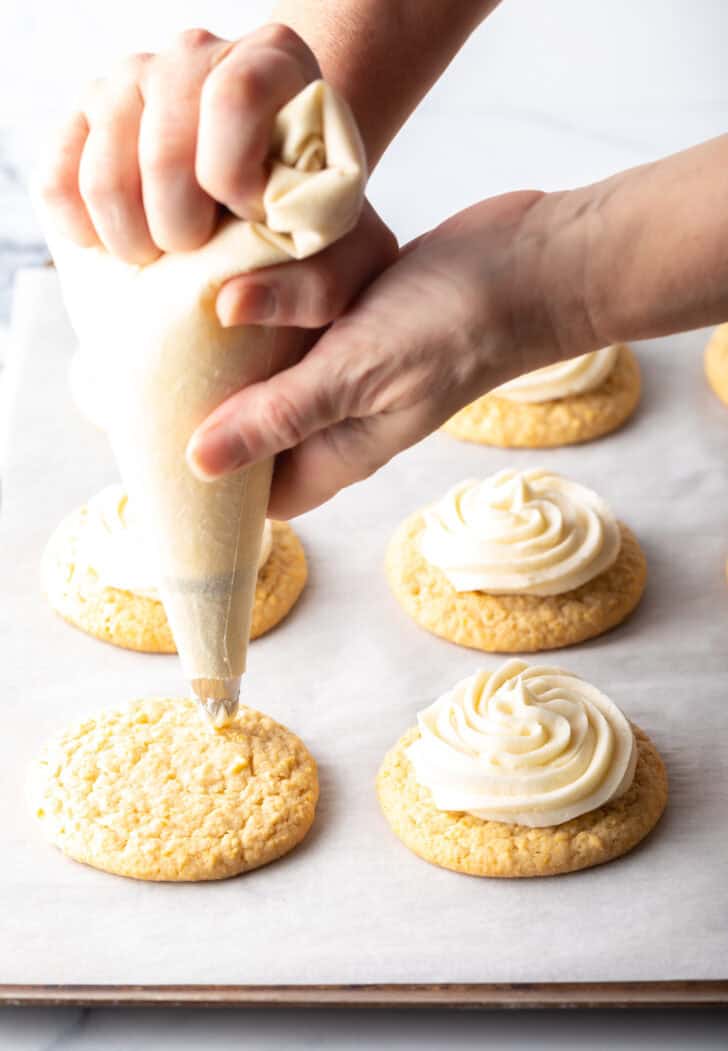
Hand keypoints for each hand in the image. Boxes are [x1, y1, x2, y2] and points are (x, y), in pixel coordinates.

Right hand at [37, 23, 395, 328]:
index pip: (235, 96)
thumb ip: (311, 288)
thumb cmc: (311, 224)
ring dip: (131, 237)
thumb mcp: (343, 261)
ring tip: (161, 257)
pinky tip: (117, 250)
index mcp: (274, 62)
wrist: (265, 193)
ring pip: (104, 166)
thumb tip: (231, 304)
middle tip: (198, 251)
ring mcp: (132, 78)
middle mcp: (197, 53)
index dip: (235, 173)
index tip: (251, 215)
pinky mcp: (85, 116)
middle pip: (164, 144)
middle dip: (179, 225)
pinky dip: (80, 229)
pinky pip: (56, 177)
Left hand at [187, 189, 574, 517]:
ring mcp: (352, 362)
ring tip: (210, 300)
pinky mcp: (360, 312)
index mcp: (342, 448)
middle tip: (168, 361)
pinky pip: (300, 315)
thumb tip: (199, 465)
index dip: (218, 486)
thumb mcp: (360, 374)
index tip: (165, 447)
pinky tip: (248, 264)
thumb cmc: (459, 327)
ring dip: (246, 334)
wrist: (538, 260)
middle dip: (217, 399)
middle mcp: (342, 412)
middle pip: (260, 427)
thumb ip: (282, 416)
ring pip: (274, 364)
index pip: (265, 493)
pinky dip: (276, 293)